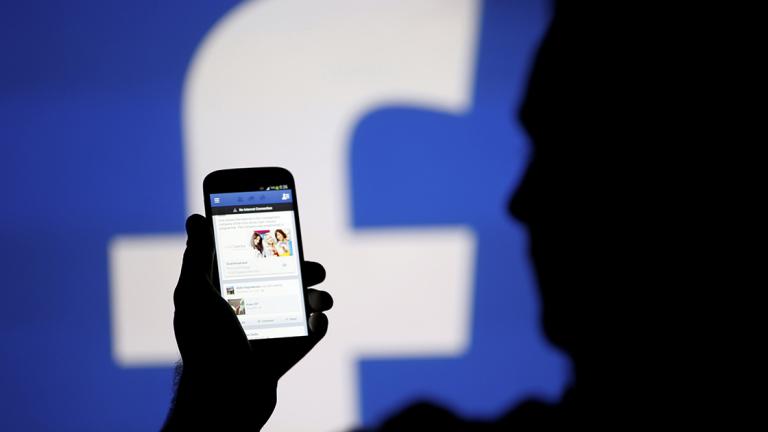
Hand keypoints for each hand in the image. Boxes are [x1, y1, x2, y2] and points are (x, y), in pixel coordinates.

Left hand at [164, 214, 332, 429]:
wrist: (225, 398)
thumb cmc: (204, 346)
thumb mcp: (194, 295)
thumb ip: (197, 256)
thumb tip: (196, 218)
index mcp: (230, 291)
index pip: (252, 257)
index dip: (269, 240)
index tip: (284, 226)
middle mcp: (252, 306)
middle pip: (286, 276)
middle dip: (305, 266)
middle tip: (312, 267)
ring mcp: (273, 328)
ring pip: (304, 302)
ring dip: (318, 295)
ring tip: (318, 299)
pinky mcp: (290, 348)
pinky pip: (313, 330)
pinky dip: (319, 322)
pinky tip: (315, 320)